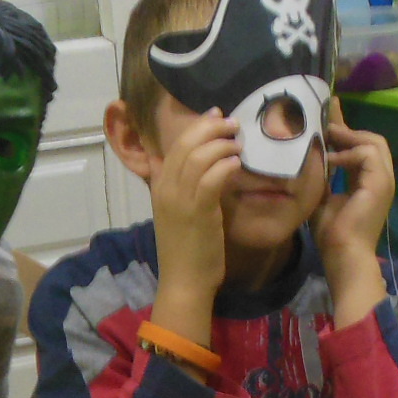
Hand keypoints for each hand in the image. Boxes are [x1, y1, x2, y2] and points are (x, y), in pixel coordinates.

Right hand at [147, 109, 236, 304]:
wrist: (183, 281)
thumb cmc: (185, 250)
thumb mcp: (175, 212)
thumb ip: (177, 187)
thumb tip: (180, 164)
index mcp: (159, 187)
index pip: (175, 145)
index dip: (196, 126)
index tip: (215, 116)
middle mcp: (166, 189)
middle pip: (185, 144)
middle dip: (210, 128)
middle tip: (232, 123)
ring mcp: (180, 200)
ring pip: (198, 156)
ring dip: (221, 144)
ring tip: (238, 143)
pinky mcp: (198, 212)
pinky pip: (211, 178)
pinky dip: (225, 166)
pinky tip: (237, 164)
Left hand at [315, 116, 394, 327]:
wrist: (343, 254)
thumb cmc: (332, 233)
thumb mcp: (321, 197)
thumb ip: (321, 176)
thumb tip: (308, 156)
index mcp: (368, 181)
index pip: (359, 147)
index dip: (345, 130)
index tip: (327, 113)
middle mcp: (380, 177)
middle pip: (372, 139)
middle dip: (348, 127)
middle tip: (325, 120)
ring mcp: (384, 179)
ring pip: (373, 141)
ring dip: (349, 137)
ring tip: (327, 137)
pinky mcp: (381, 182)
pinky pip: (368, 153)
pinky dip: (349, 152)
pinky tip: (331, 160)